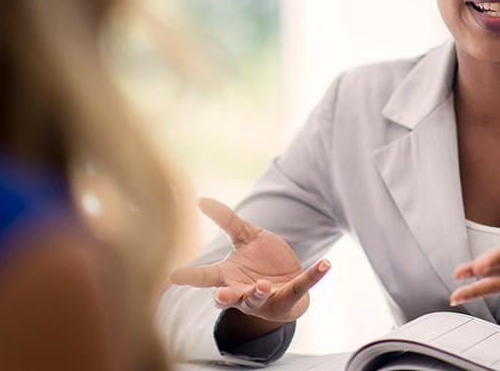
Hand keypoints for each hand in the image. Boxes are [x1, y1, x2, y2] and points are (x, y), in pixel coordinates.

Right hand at [169, 197, 329, 322]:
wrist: (287, 283)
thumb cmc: (260, 262)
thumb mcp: (245, 237)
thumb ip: (226, 220)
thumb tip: (200, 199)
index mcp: (227, 277)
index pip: (205, 277)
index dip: (190, 277)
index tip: (173, 275)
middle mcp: (242, 292)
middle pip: (228, 298)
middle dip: (224, 298)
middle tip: (221, 297)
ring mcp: (265, 297)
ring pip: (257, 299)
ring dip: (258, 293)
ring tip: (262, 285)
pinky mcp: (289, 296)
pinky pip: (302, 285)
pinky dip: (314, 275)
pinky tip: (326, 264)